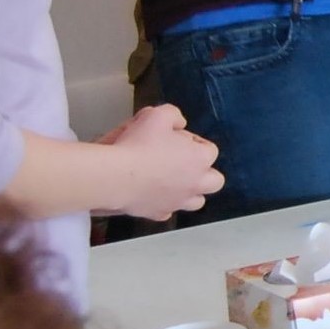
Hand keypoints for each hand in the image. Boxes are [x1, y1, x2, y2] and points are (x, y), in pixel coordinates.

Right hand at [108, 105, 222, 218]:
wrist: (115, 176)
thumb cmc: (138, 144)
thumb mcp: (157, 115)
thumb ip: (173, 115)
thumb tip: (179, 123)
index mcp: (200, 159)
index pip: (209, 150)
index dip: (193, 142)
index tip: (176, 139)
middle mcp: (196, 183)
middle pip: (214, 180)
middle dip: (203, 172)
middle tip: (183, 163)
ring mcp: (178, 202)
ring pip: (197, 201)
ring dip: (189, 191)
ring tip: (171, 181)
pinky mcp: (158, 214)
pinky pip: (168, 212)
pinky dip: (164, 204)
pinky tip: (152, 195)